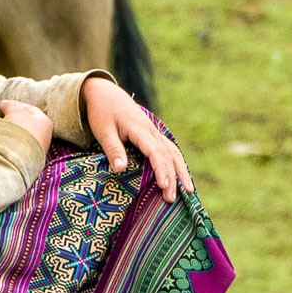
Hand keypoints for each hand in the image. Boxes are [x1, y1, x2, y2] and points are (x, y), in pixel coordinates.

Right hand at [0, 99, 52, 152]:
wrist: (18, 157)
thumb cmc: (20, 130)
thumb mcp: (14, 111)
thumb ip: (10, 105)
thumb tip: (4, 104)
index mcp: (46, 123)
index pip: (31, 109)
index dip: (16, 105)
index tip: (4, 106)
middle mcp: (45, 136)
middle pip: (27, 123)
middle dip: (14, 119)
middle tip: (3, 117)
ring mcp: (37, 149)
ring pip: (23, 136)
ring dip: (12, 131)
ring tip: (1, 129)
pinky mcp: (29, 159)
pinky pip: (19, 147)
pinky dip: (12, 142)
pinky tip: (4, 141)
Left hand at [82, 76, 192, 202]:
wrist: (105, 93)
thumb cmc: (102, 112)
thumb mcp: (103, 131)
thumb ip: (113, 150)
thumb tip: (120, 170)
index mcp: (140, 129)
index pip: (156, 152)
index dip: (161, 169)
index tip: (164, 186)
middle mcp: (152, 131)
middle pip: (168, 155)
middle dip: (173, 178)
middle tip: (171, 199)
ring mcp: (154, 132)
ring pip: (173, 152)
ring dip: (181, 171)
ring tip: (189, 191)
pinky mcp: (153, 135)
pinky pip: (169, 150)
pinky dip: (177, 164)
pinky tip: (181, 176)